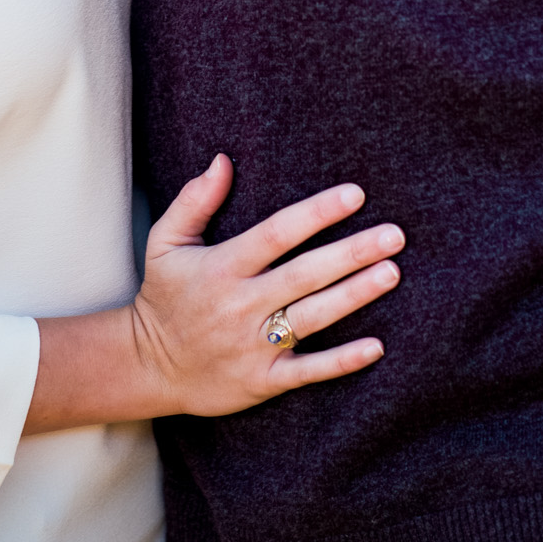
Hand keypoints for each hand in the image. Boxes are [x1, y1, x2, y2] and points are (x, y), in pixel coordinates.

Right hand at [131, 154, 401, 414]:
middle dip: (352, 252)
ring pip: (313, 317)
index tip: (355, 194)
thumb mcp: (165, 242)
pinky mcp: (262, 381)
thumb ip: (194, 200)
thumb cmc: (164, 296)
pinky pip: (308, 371)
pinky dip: (342, 361)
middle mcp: (241, 304)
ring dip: (355, 295)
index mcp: (222, 267)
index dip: (317, 213)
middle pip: (305, 274)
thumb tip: (222, 160)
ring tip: (391, 272)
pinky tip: (376, 346)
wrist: (148, 367)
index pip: (277, 233)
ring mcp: (253, 345)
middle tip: (394, 235)